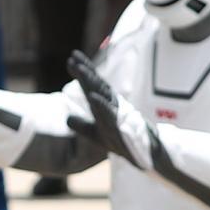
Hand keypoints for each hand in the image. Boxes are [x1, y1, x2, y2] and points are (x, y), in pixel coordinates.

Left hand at [66, 48, 151, 170]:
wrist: (142, 153)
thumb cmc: (120, 141)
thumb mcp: (95, 134)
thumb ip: (81, 125)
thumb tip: (67, 118)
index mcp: (104, 105)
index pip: (91, 85)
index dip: (81, 73)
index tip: (71, 59)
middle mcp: (111, 104)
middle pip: (96, 84)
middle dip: (85, 69)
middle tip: (74, 56)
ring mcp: (116, 112)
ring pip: (103, 94)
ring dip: (91, 81)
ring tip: (80, 69)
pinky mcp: (121, 124)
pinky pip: (110, 113)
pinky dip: (101, 104)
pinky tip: (92, 96)